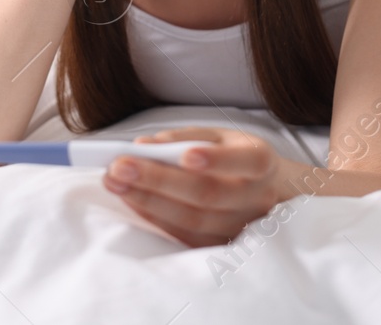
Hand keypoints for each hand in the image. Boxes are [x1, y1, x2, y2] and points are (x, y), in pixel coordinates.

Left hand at [101, 127, 288, 246]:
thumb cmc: (235, 157)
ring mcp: (241, 227)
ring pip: (193, 219)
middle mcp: (257, 198)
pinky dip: (154, 217)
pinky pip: (185, 236)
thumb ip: (186, 137)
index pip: (248, 161)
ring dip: (148, 200)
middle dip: (160, 179)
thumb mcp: (220, 136)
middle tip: (120, 165)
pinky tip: (132, 200)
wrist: (265, 192)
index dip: (219, 160)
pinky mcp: (221, 245)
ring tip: (115, 181)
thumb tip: (145, 145)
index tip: (186, 155)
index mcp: (262, 162)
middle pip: (209, 194)